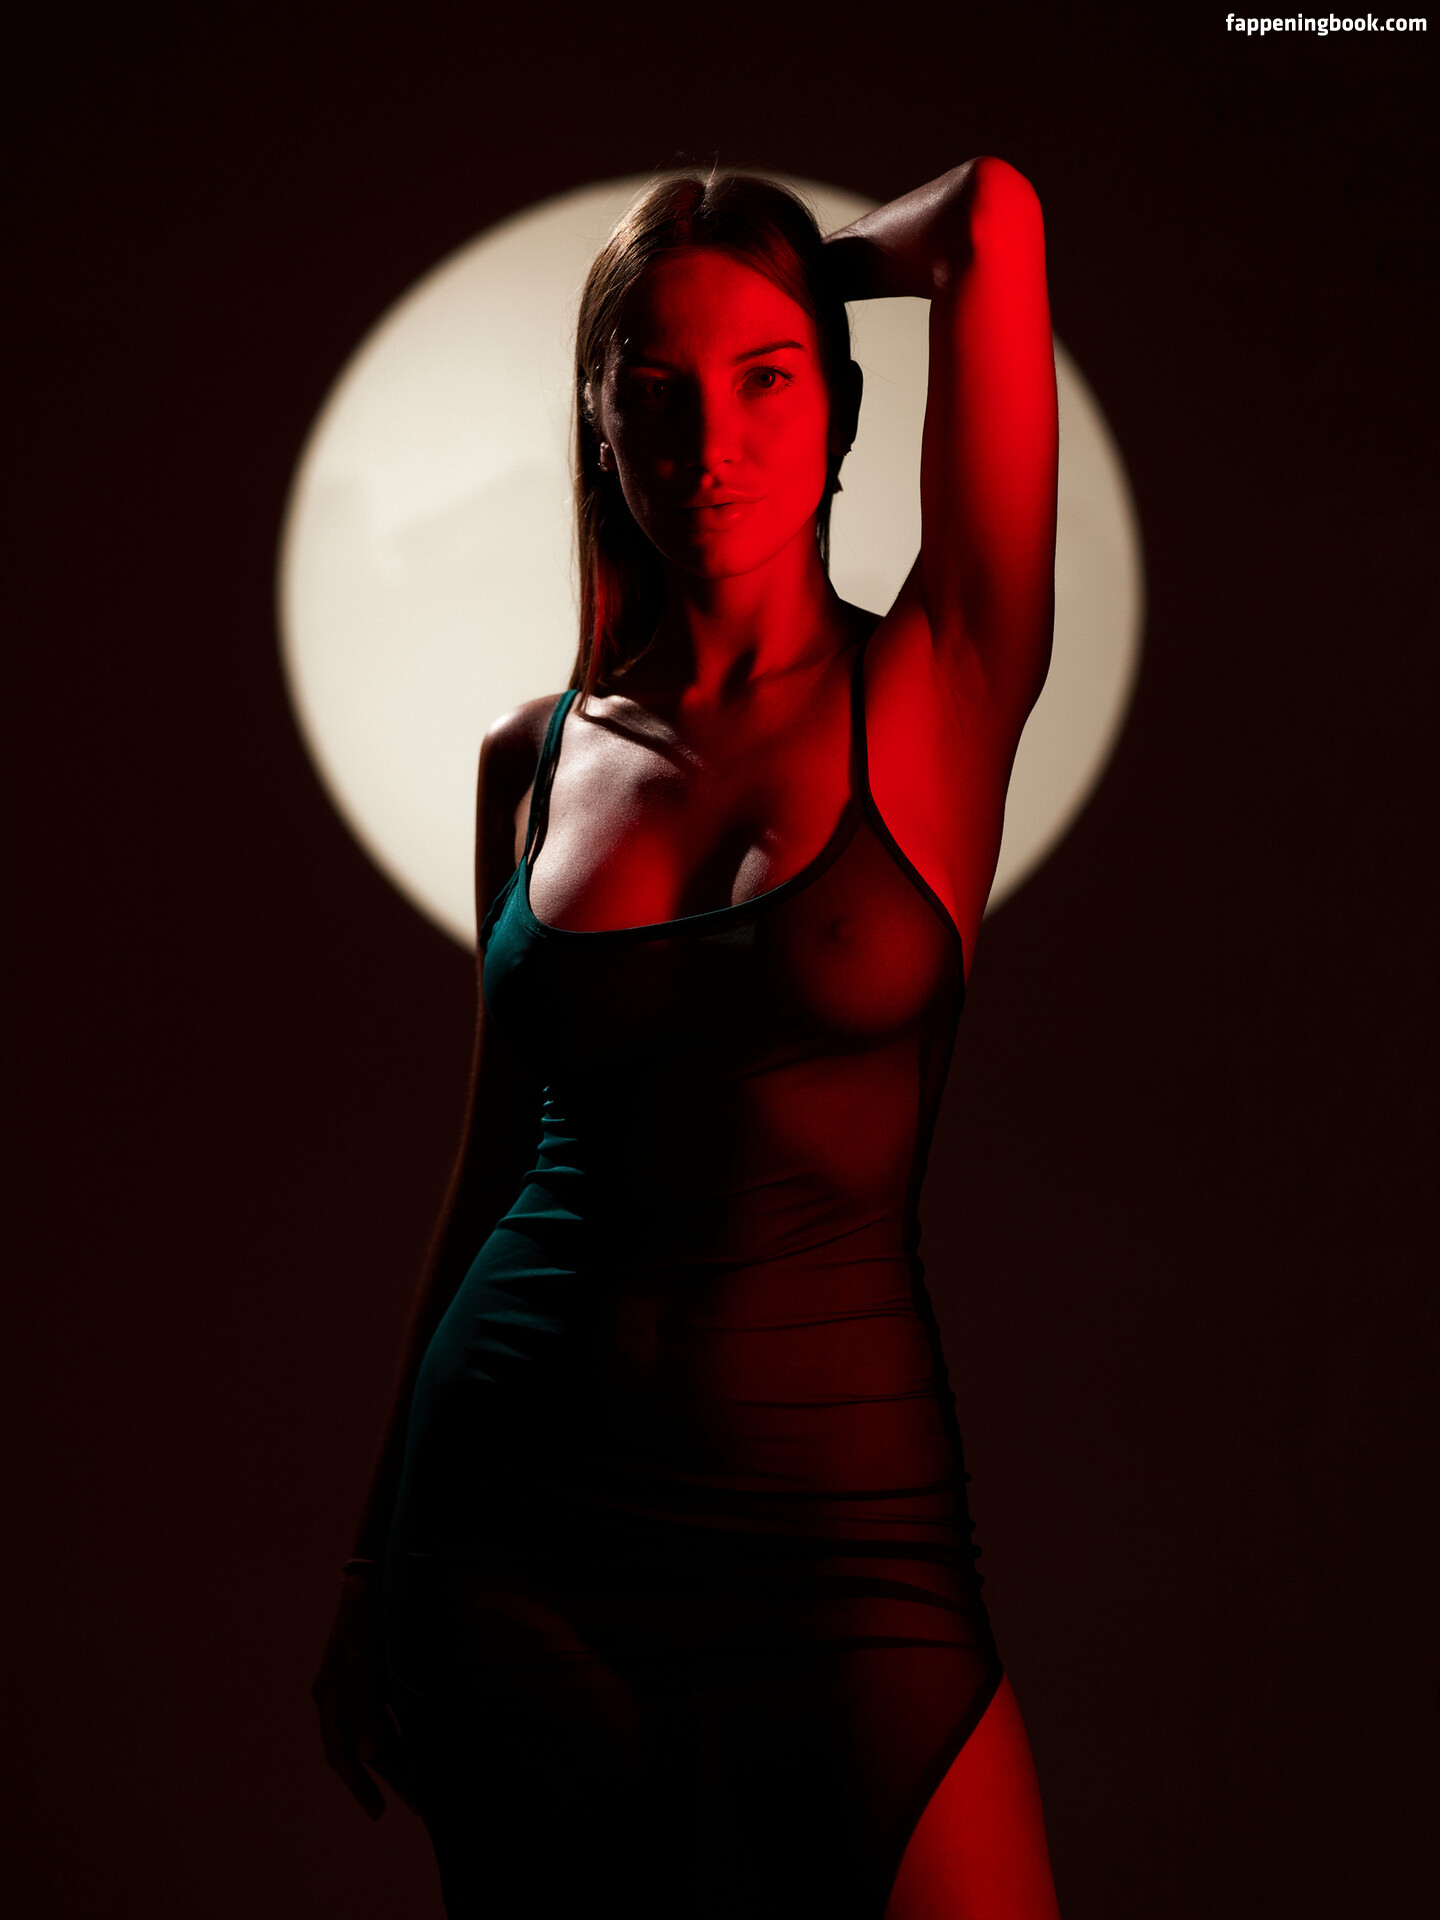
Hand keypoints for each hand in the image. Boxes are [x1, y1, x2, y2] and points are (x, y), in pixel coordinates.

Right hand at [312, 1569, 414, 1817]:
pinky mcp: (370, 1673)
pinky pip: (384, 1712)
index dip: (360, 1786)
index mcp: (331, 1696)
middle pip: (360, 1749)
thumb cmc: (367, 1618)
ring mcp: (354, 1684)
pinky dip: (400, 1730)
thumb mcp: (365, 1662)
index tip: (380, 1813)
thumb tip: (366, 1753)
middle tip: (415, 1803)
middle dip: (387, 1778)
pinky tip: (418, 1742)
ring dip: (397, 1756)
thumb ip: (365, 1707)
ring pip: (374, 1732)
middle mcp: (337, 1694)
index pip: (342, 1755)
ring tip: (421, 1780)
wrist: (372, 1575)